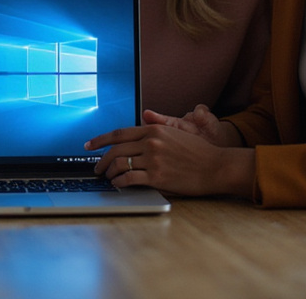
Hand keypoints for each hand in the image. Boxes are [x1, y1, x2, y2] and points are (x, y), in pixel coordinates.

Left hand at [85, 106, 251, 195]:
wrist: (217, 166)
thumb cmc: (198, 152)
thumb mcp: (176, 132)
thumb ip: (156, 128)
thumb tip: (141, 121)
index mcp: (154, 129)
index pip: (119, 133)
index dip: (100, 139)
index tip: (88, 145)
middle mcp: (151, 142)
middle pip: (116, 150)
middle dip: (101, 160)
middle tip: (96, 168)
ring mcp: (153, 159)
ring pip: (120, 164)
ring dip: (110, 172)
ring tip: (108, 178)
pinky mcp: (157, 176)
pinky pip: (130, 178)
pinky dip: (120, 182)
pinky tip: (118, 184)